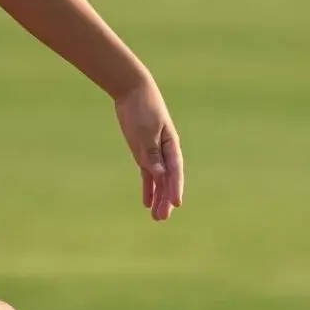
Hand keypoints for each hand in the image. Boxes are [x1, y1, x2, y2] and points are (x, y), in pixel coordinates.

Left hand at [113, 76, 183, 221]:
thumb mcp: (146, 130)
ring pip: (158, 180)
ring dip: (158, 197)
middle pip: (167, 180)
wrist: (133, 91)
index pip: (175, 171)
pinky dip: (148, 187)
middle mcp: (165, 152)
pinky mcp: (143, 152)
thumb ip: (151, 153)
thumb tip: (159, 174)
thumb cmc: (142, 108)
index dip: (176, 187)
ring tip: (157, 217)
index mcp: (170, 144)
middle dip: (165, 199)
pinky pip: (148, 174)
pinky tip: (147, 202)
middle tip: (162, 218)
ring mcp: (154, 153)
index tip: (176, 203)